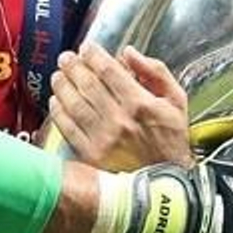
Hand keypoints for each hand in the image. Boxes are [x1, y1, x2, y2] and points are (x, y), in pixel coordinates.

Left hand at [48, 44, 192, 169]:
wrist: (166, 184)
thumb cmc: (171, 140)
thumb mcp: (176, 101)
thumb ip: (156, 72)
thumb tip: (129, 52)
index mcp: (140, 103)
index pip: (108, 70)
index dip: (93, 55)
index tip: (86, 48)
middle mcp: (119, 119)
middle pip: (87, 84)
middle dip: (73, 66)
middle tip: (66, 58)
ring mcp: (103, 138)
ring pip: (74, 103)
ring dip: (62, 85)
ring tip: (58, 75)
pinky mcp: (91, 154)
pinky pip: (68, 127)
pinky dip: (59, 111)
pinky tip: (56, 101)